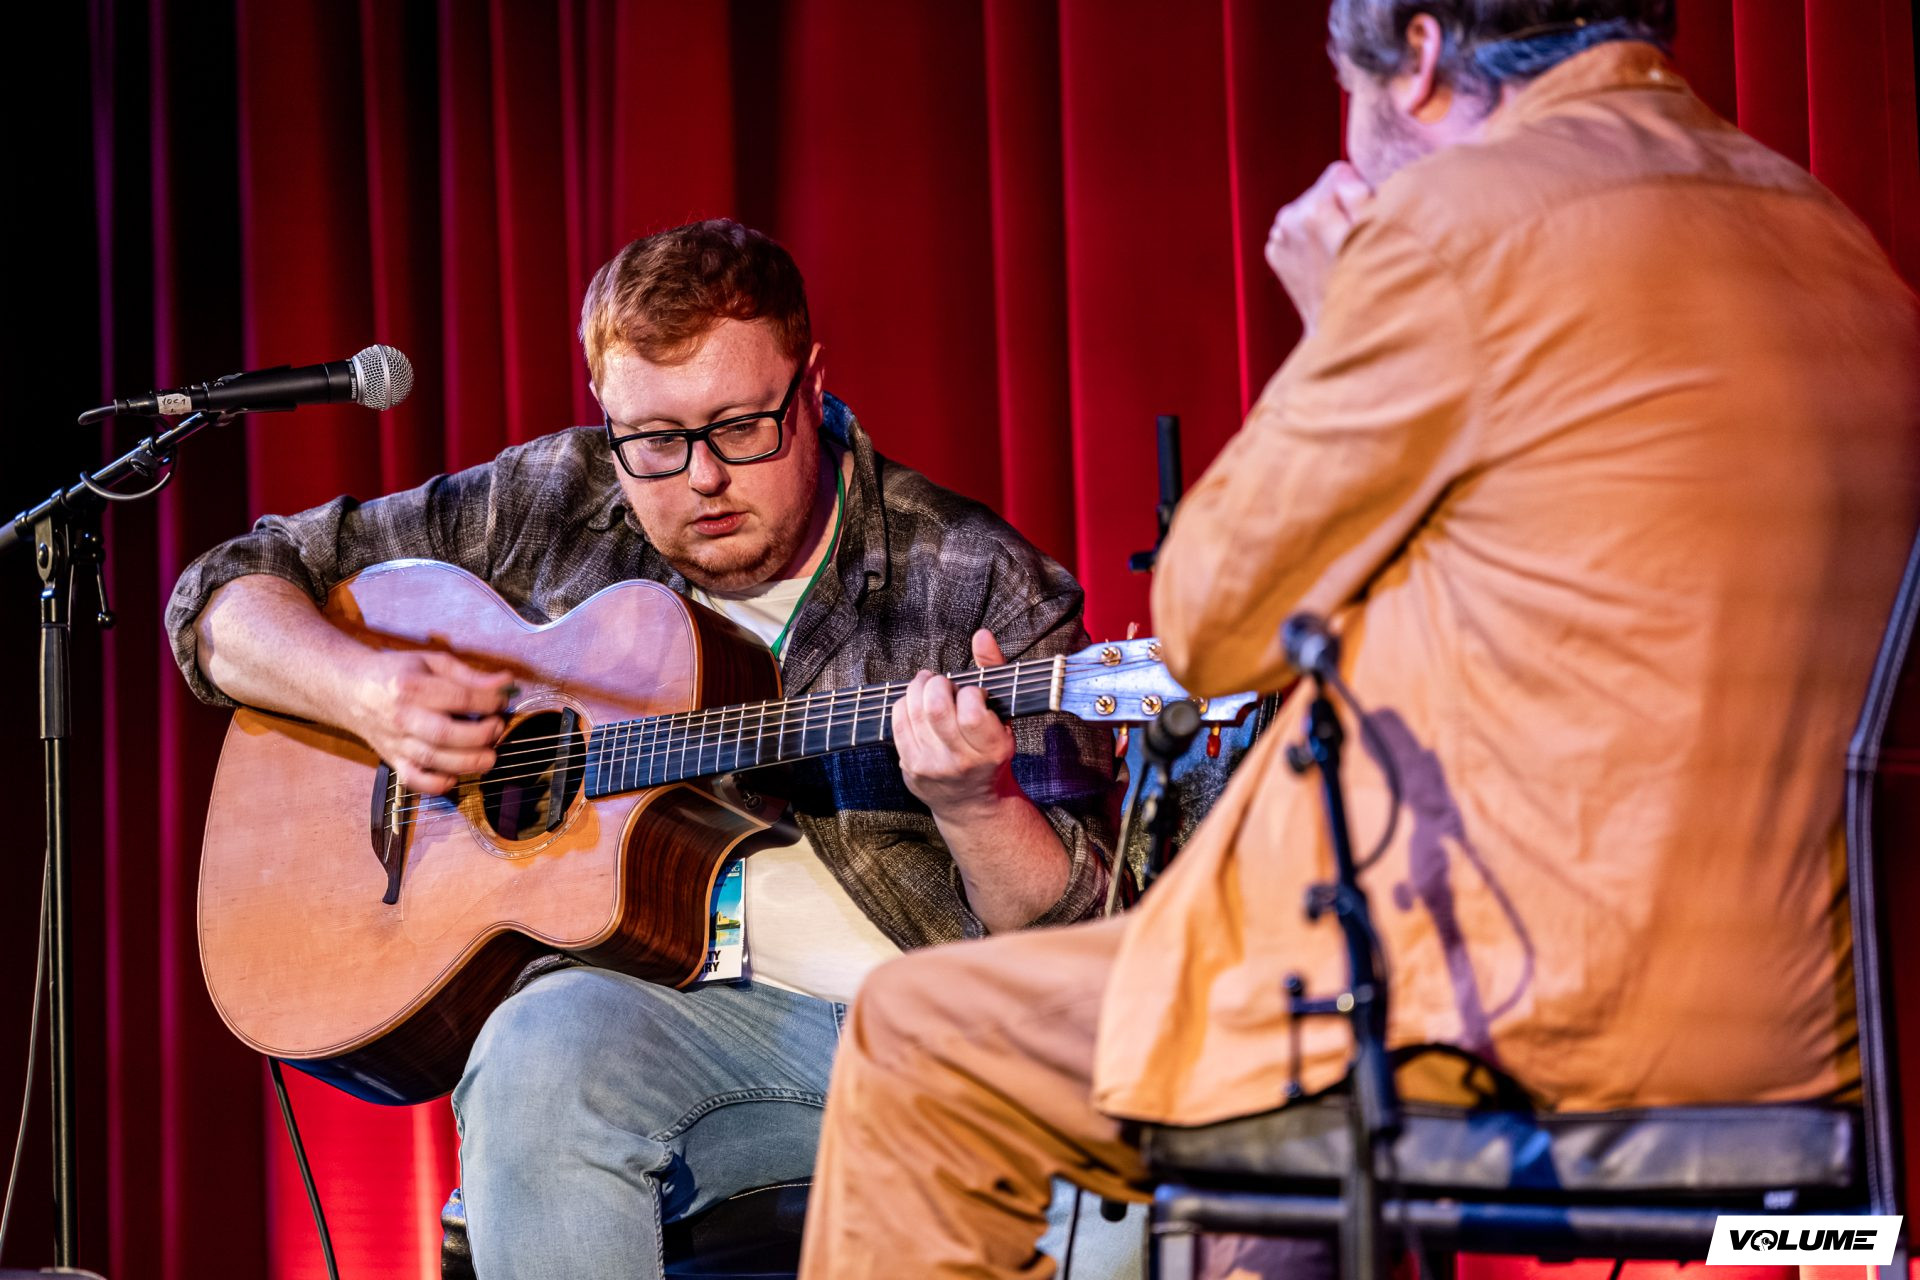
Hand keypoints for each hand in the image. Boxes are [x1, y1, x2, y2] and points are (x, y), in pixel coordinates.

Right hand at [349, 649, 512, 793]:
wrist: (351, 690)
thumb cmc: (398, 674)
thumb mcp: (432, 663)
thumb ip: (470, 675)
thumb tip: (506, 683)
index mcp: (411, 686)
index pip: (457, 697)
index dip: (488, 701)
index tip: (503, 700)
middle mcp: (401, 717)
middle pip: (444, 734)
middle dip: (480, 735)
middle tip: (497, 728)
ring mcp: (395, 742)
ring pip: (433, 760)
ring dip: (468, 762)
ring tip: (489, 755)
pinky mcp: (392, 760)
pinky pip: (414, 780)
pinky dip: (437, 784)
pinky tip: (456, 775)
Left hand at [892, 629, 1016, 818]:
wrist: (971, 803)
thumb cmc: (989, 751)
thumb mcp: (1003, 715)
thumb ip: (994, 671)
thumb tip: (981, 634)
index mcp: (991, 749)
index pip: (971, 711)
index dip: (969, 692)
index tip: (973, 693)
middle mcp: (960, 761)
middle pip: (936, 708)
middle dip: (938, 684)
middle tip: (945, 684)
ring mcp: (932, 766)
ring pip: (914, 712)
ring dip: (919, 688)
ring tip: (929, 685)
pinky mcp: (910, 768)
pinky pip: (898, 723)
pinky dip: (905, 703)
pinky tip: (916, 701)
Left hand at [1265, 161, 1374, 333]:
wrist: (1343, 332)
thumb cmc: (1369, 283)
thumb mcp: (1376, 234)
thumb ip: (1360, 195)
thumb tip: (1344, 176)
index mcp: (1313, 211)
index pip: (1340, 173)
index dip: (1359, 192)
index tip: (1366, 218)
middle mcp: (1288, 221)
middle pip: (1322, 191)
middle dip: (1340, 206)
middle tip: (1354, 239)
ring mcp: (1277, 238)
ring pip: (1308, 209)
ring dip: (1324, 224)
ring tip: (1339, 253)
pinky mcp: (1274, 253)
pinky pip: (1295, 230)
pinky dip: (1308, 240)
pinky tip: (1323, 262)